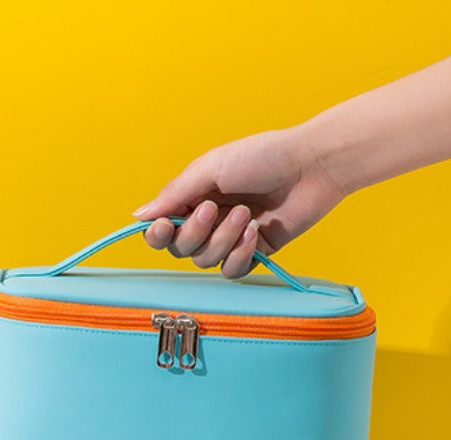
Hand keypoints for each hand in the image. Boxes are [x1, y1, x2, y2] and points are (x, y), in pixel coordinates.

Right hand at [133, 127, 346, 277]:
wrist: (313, 166)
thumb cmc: (264, 156)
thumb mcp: (211, 167)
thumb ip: (174, 194)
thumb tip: (138, 216)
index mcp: (193, 198)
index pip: (161, 229)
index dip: (157, 234)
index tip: (163, 226)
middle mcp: (207, 221)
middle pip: (179, 249)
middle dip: (195, 233)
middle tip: (216, 208)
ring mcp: (229, 239)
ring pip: (205, 261)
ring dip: (223, 239)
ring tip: (245, 214)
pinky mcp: (252, 253)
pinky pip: (231, 271)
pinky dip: (240, 255)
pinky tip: (255, 232)